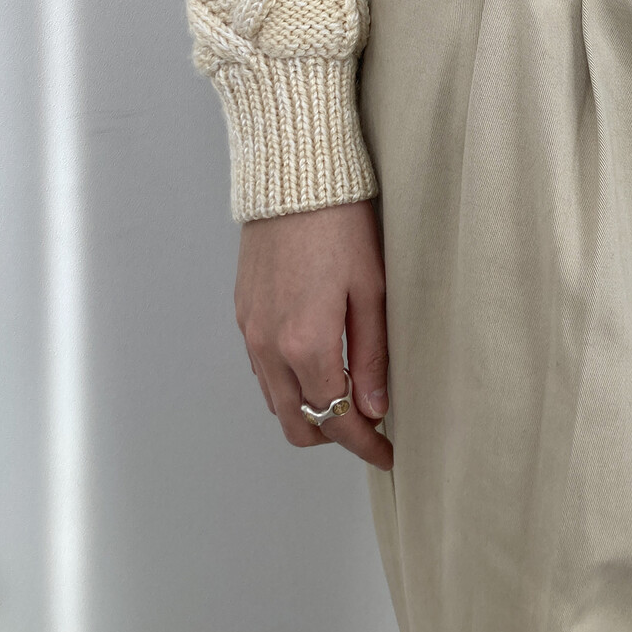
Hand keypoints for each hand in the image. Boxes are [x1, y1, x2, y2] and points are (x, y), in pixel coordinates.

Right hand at [234, 200, 392, 470]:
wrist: (292, 178)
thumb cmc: (341, 224)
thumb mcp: (372, 290)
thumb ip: (373, 355)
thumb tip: (375, 408)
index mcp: (306, 344)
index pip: (335, 419)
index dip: (364, 445)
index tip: (387, 453)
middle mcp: (269, 346)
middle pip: (297, 424)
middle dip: (334, 434)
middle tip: (369, 422)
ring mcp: (250, 331)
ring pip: (275, 401)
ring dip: (308, 408)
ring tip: (347, 391)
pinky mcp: (243, 313)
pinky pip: (262, 370)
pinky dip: (288, 381)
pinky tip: (317, 361)